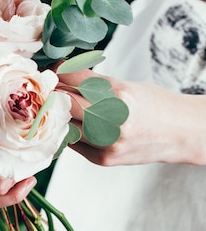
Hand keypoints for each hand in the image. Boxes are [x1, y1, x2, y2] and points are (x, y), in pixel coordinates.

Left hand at [58, 69, 205, 165]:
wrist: (179, 134)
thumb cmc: (151, 104)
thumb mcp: (124, 85)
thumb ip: (91, 82)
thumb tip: (58, 73)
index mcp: (118, 96)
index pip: (72, 78)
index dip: (59, 72)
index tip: (55, 70)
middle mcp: (111, 122)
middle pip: (62, 102)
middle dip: (54, 93)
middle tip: (52, 88)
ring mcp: (105, 144)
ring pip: (63, 124)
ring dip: (59, 114)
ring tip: (65, 106)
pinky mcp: (102, 159)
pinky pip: (73, 142)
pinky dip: (71, 130)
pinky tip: (78, 124)